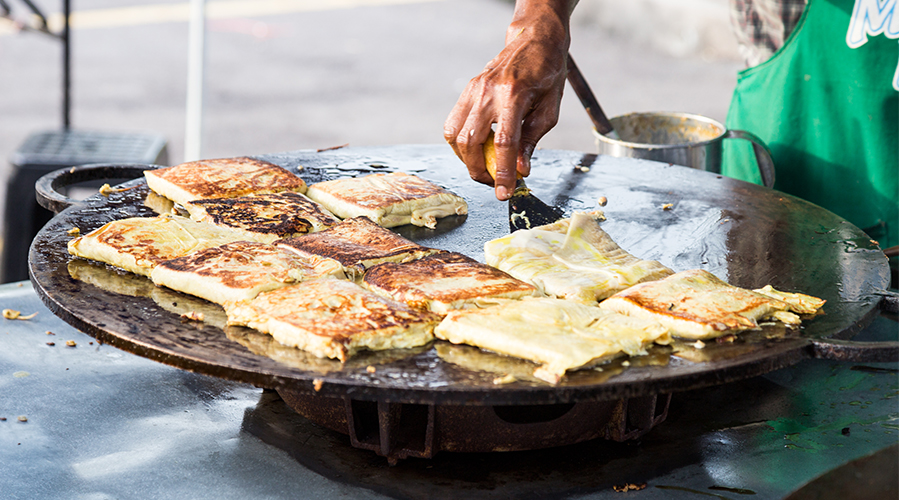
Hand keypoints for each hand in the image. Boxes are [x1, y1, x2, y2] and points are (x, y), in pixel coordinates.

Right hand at [444, 1, 574, 199]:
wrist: (534, 41)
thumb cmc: (546, 74)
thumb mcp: (550, 109)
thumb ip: (532, 141)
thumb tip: (521, 170)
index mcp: (515, 95)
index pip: (505, 142)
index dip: (503, 172)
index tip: (504, 192)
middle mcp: (488, 92)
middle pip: (471, 142)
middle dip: (480, 171)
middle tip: (495, 182)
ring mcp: (473, 90)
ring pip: (455, 136)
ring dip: (466, 160)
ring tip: (484, 167)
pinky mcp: (466, 91)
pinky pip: (453, 124)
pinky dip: (460, 144)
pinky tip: (475, 150)